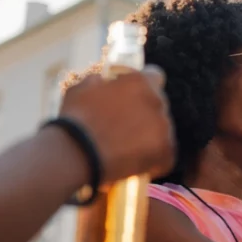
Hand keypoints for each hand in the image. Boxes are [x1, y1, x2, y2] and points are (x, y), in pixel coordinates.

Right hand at [59, 65, 173, 182]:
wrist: (78, 152)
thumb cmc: (75, 119)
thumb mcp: (84, 88)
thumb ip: (101, 83)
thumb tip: (104, 81)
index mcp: (139, 81)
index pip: (155, 76)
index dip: (144, 87)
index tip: (135, 97)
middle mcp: (157, 100)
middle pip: (157, 107)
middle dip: (144, 116)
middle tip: (125, 130)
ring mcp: (164, 126)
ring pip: (161, 132)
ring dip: (148, 139)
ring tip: (124, 151)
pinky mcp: (166, 151)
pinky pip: (164, 156)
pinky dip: (152, 162)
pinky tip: (132, 165)